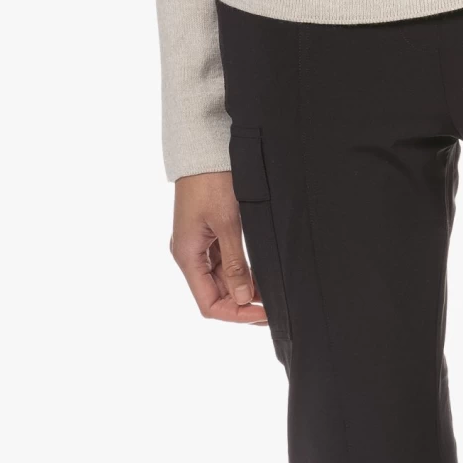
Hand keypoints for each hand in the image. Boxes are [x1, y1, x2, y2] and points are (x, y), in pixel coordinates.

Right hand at [170, 171, 269, 324]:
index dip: (236, 314)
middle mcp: (190, 254)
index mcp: (188, 256)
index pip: (209, 304)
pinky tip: (261, 273)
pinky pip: (224, 261)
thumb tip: (243, 298)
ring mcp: (199, 244)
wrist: (204, 148)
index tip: (263, 314)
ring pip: (222, 278)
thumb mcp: (228, 223)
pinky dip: (241, 270)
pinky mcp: (208, 232)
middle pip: (215, 293)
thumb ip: (236, 263)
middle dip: (243, 303)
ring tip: (272, 292)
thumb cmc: (212, 182)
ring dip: (243, 288)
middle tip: (274, 306)